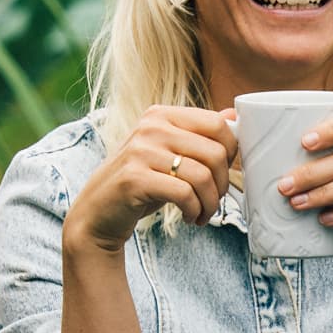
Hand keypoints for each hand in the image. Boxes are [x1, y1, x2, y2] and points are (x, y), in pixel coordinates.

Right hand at [66, 106, 239, 255]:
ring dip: (209, 203)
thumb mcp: (170, 153)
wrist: (98, 211)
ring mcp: (140, 151)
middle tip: (213, 200)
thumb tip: (234, 116)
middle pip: (215, 152)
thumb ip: (198, 134)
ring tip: (202, 213)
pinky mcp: (134, 178)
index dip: (231, 153)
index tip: (223, 174)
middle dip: (222, 184)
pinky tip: (189, 217)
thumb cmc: (141, 182)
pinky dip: (194, 211)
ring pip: (202, 176)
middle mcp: (151, 127)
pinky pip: (184, 194)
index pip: (218, 124)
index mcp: (162, 114)